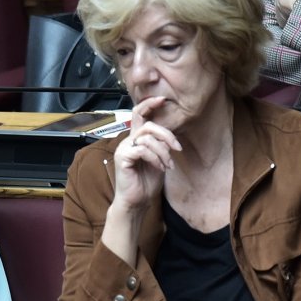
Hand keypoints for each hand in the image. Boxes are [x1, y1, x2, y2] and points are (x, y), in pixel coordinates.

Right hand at [109, 97, 181, 219]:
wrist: (136, 201)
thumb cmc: (146, 182)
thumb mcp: (159, 159)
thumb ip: (161, 145)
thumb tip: (170, 137)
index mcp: (136, 138)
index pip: (139, 113)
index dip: (149, 104)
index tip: (163, 98)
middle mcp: (128, 140)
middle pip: (148, 125)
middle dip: (167, 135)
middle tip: (177, 148)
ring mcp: (123, 148)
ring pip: (147, 138)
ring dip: (163, 152)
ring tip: (167, 165)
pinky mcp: (122, 157)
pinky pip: (142, 150)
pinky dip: (155, 158)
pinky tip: (160, 168)